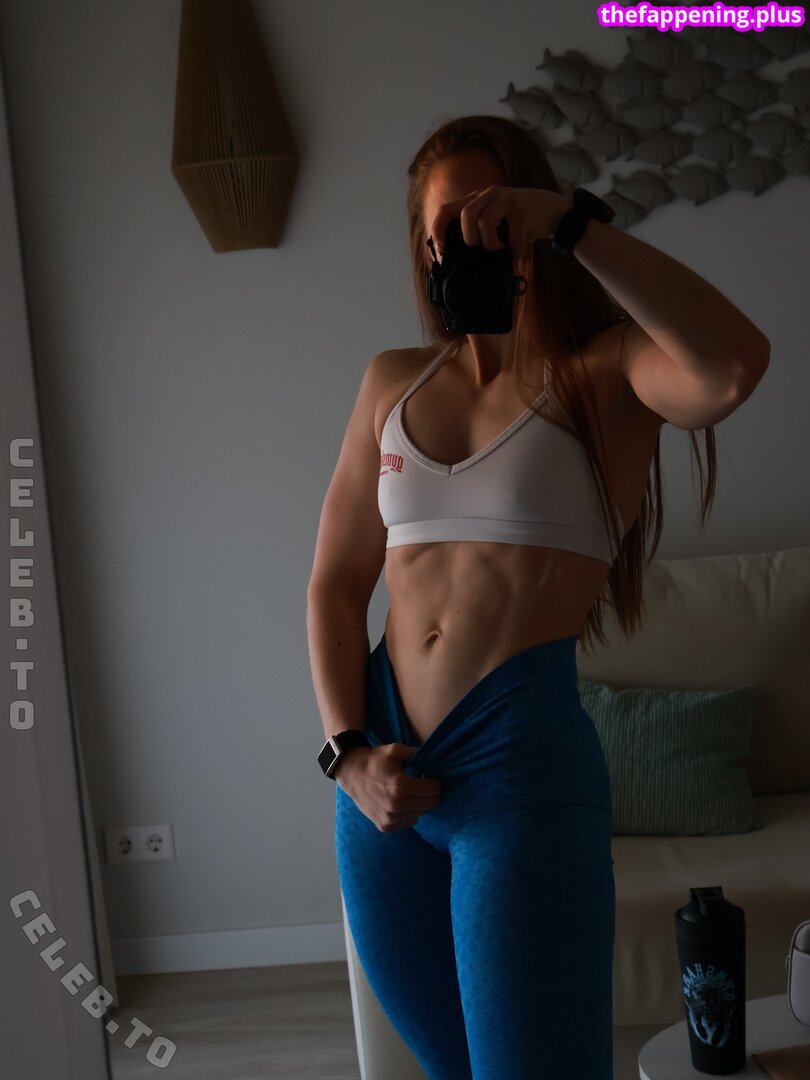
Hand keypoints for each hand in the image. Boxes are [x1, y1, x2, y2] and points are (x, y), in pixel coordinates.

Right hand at [337, 743, 441, 831]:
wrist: (351, 775)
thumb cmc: (375, 761)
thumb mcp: (395, 750)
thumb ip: (416, 753)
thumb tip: (434, 760)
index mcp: (401, 786)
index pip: (434, 790)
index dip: (434, 781)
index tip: (426, 776)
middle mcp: (397, 806)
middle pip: (432, 804)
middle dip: (429, 793)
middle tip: (419, 784)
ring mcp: (390, 819)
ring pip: (421, 813)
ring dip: (418, 803)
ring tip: (407, 792)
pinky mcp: (386, 826)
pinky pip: (410, 821)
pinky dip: (409, 812)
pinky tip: (399, 802)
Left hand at [428, 186, 569, 260]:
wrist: (555, 212)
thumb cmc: (521, 221)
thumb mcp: (496, 221)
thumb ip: (477, 230)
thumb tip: (457, 256)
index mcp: (477, 199)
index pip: (447, 209)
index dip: (438, 230)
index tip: (441, 250)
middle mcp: (489, 195)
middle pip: (465, 215)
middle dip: (470, 239)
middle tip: (480, 248)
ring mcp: (507, 200)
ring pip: (485, 222)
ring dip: (490, 243)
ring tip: (500, 248)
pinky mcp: (522, 210)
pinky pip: (512, 234)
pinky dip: (514, 249)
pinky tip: (517, 251)